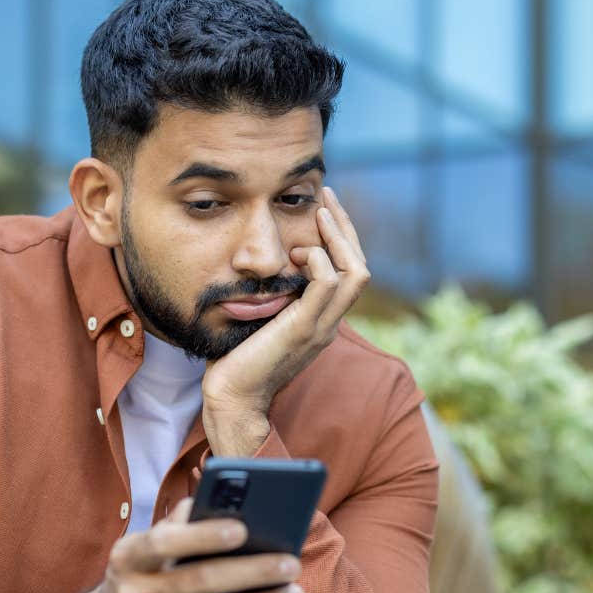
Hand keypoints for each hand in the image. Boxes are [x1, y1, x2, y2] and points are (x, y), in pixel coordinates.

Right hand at [45, 498, 304, 592]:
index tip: (244, 529)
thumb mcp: (146, 547)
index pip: (164, 541)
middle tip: (291, 564)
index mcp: (128, 556)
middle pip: (203, 580)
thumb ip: (180, 523)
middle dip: (254, 571)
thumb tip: (227, 501)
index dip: (204, 535)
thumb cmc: (145, 576)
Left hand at [201, 185, 369, 455]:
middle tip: (325, 196)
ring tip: (319, 213)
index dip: (340, 237)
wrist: (232, 396)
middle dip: (345, 227)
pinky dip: (321, 260)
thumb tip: (264, 267)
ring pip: (355, 272)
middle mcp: (329, 321)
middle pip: (359, 266)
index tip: (321, 207)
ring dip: (339, 237)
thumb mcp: (261, 319)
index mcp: (322, 319)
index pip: (348, 271)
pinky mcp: (305, 329)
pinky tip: (301, 250)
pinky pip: (329, 284)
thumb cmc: (237, 360)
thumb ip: (273, 296)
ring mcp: (321, 326)